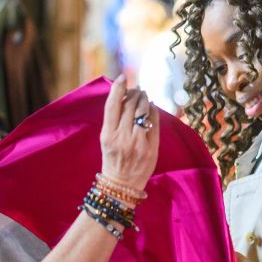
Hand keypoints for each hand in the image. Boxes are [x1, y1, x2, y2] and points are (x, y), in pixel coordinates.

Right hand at [100, 75, 158, 190]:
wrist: (122, 183)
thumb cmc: (112, 158)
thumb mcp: (106, 139)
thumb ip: (114, 120)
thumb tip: (125, 96)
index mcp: (107, 134)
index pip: (112, 106)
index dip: (117, 89)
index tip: (122, 77)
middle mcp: (122, 137)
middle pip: (130, 105)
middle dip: (135, 93)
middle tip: (137, 89)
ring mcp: (138, 142)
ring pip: (143, 111)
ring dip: (144, 99)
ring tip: (144, 95)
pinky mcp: (151, 147)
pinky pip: (154, 122)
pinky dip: (154, 111)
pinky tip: (152, 107)